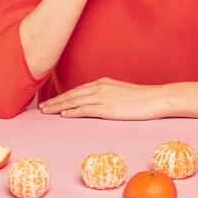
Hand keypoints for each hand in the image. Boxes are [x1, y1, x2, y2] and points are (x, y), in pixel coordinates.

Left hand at [38, 77, 163, 119]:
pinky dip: (72, 112)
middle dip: (55, 101)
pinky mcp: (107, 108)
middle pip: (72, 94)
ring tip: (46, 112)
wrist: (155, 98)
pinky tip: (63, 115)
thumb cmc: (141, 97)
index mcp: (103, 83)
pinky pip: (85, 109)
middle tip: (42, 108)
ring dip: (58, 106)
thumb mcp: (121, 92)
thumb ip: (108, 94)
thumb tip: (98, 102)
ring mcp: (103, 97)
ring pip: (74, 101)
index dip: (63, 96)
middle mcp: (100, 87)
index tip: (52, 101)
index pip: (78, 90)